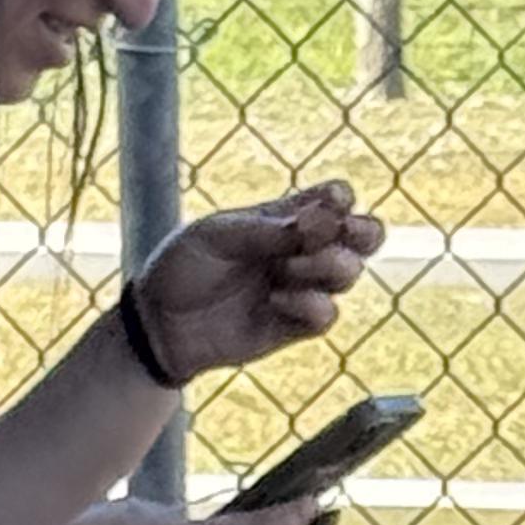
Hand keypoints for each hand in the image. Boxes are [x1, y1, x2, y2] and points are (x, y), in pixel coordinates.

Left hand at [126, 180, 384, 382]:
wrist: (161, 323)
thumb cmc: (185, 266)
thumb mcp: (219, 235)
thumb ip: (270, 230)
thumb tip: (326, 221)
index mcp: (285, 216)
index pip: (334, 200)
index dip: (341, 198)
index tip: (332, 202)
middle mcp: (301, 251)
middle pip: (361, 237)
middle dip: (363, 232)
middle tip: (345, 232)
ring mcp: (301, 289)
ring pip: (347, 273)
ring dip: (327, 266)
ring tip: (287, 269)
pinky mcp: (294, 326)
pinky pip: (326, 314)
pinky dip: (310, 304)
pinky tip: (276, 299)